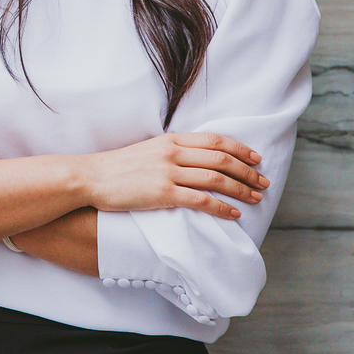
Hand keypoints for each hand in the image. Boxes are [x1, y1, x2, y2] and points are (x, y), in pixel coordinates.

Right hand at [82, 133, 268, 219]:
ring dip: (240, 189)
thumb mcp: (147, 150)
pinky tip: (233, 214)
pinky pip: (200, 200)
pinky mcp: (162, 193)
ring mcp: (167, 172)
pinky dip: (221, 207)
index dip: (240, 149)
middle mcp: (172, 152)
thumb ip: (171, 152)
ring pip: (215, 179)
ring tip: (255, 198)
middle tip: (263, 181)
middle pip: (221, 158)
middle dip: (247, 171)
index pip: (214, 140)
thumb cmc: (117, 167)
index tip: (255, 158)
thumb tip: (195, 160)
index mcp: (170, 139)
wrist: (90, 177)